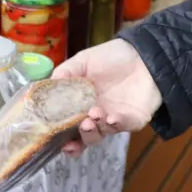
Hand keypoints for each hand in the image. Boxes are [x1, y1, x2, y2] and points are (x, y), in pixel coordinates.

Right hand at [53, 39, 162, 156]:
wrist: (144, 54)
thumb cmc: (113, 57)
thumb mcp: (84, 60)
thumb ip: (66, 72)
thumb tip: (47, 84)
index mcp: (83, 104)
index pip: (69, 126)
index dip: (61, 135)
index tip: (53, 137)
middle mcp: (97, 115)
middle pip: (84, 137)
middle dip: (79, 137)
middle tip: (80, 125)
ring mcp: (114, 119)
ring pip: (101, 135)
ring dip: (94, 130)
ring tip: (93, 115)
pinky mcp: (132, 120)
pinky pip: (122, 127)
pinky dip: (115, 125)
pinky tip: (111, 118)